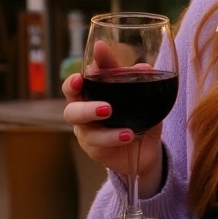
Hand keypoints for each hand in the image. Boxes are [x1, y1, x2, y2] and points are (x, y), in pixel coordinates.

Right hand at [63, 43, 163, 196]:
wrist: (146, 151)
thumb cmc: (136, 119)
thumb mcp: (139, 99)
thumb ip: (137, 81)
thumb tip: (143, 67)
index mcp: (90, 96)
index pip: (77, 84)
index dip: (75, 80)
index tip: (80, 75)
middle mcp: (84, 114)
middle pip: (71, 110)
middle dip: (85, 107)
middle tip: (105, 107)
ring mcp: (88, 133)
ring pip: (82, 128)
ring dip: (97, 122)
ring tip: (114, 117)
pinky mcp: (96, 151)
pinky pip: (99, 144)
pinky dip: (113, 137)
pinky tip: (127, 135)